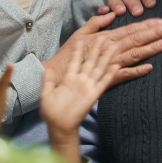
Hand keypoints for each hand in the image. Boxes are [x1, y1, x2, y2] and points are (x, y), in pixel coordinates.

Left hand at [40, 36, 127, 162]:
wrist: (58, 126)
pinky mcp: (93, 95)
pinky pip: (103, 83)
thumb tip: (47, 68)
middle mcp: (80, 80)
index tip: (81, 39)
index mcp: (68, 78)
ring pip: (98, 69)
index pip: (75, 61)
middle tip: (102, 37)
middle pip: (90, 61)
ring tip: (112, 47)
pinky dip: (109, 75)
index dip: (78, 50)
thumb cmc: (51, 112)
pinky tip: (115, 67)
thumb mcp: (46, 93)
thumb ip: (47, 80)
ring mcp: (87, 87)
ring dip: (105, 58)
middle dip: (96, 49)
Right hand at [44, 11, 161, 94]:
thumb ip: (96, 23)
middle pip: (135, 40)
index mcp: (104, 38)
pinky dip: (136, 72)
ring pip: (133, 55)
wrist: (56, 75)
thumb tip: (111, 14)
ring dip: (150, 49)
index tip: (160, 21)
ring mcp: (109, 65)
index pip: (129, 30)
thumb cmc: (69, 55)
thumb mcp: (80, 33)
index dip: (145, 25)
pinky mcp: (107, 80)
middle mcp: (109, 50)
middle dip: (153, 33)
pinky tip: (150, 68)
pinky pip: (124, 75)